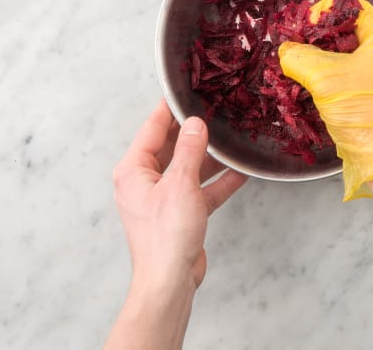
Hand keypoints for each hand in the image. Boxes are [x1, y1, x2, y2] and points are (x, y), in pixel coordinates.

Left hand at [112, 99, 246, 294]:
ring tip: (230, 142)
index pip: (152, 129)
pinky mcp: (179, 213)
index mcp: (133, 171)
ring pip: (188, 168)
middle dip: (194, 133)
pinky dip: (217, 182)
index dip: (169, 110)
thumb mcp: (181, 184)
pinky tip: (239, 172)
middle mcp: (144, 182)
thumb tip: (196, 125)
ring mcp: (162, 198)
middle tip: (213, 113)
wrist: (170, 281)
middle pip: (171, 147)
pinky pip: (199, 190)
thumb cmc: (166, 237)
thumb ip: (191, 151)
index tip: (183, 93)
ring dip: (209, 158)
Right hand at [279, 0, 372, 200]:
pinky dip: (327, 69)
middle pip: (345, 26)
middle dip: (317, 34)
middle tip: (296, 43)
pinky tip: (310, 78)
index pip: (349, 6)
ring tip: (299, 61)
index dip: (322, 12)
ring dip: (320, 53)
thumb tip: (286, 50)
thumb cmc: (362, 112)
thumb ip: (298, 56)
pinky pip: (346, 67)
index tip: (302, 29)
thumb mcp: (323, 78)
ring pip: (343, 48)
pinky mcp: (372, 85)